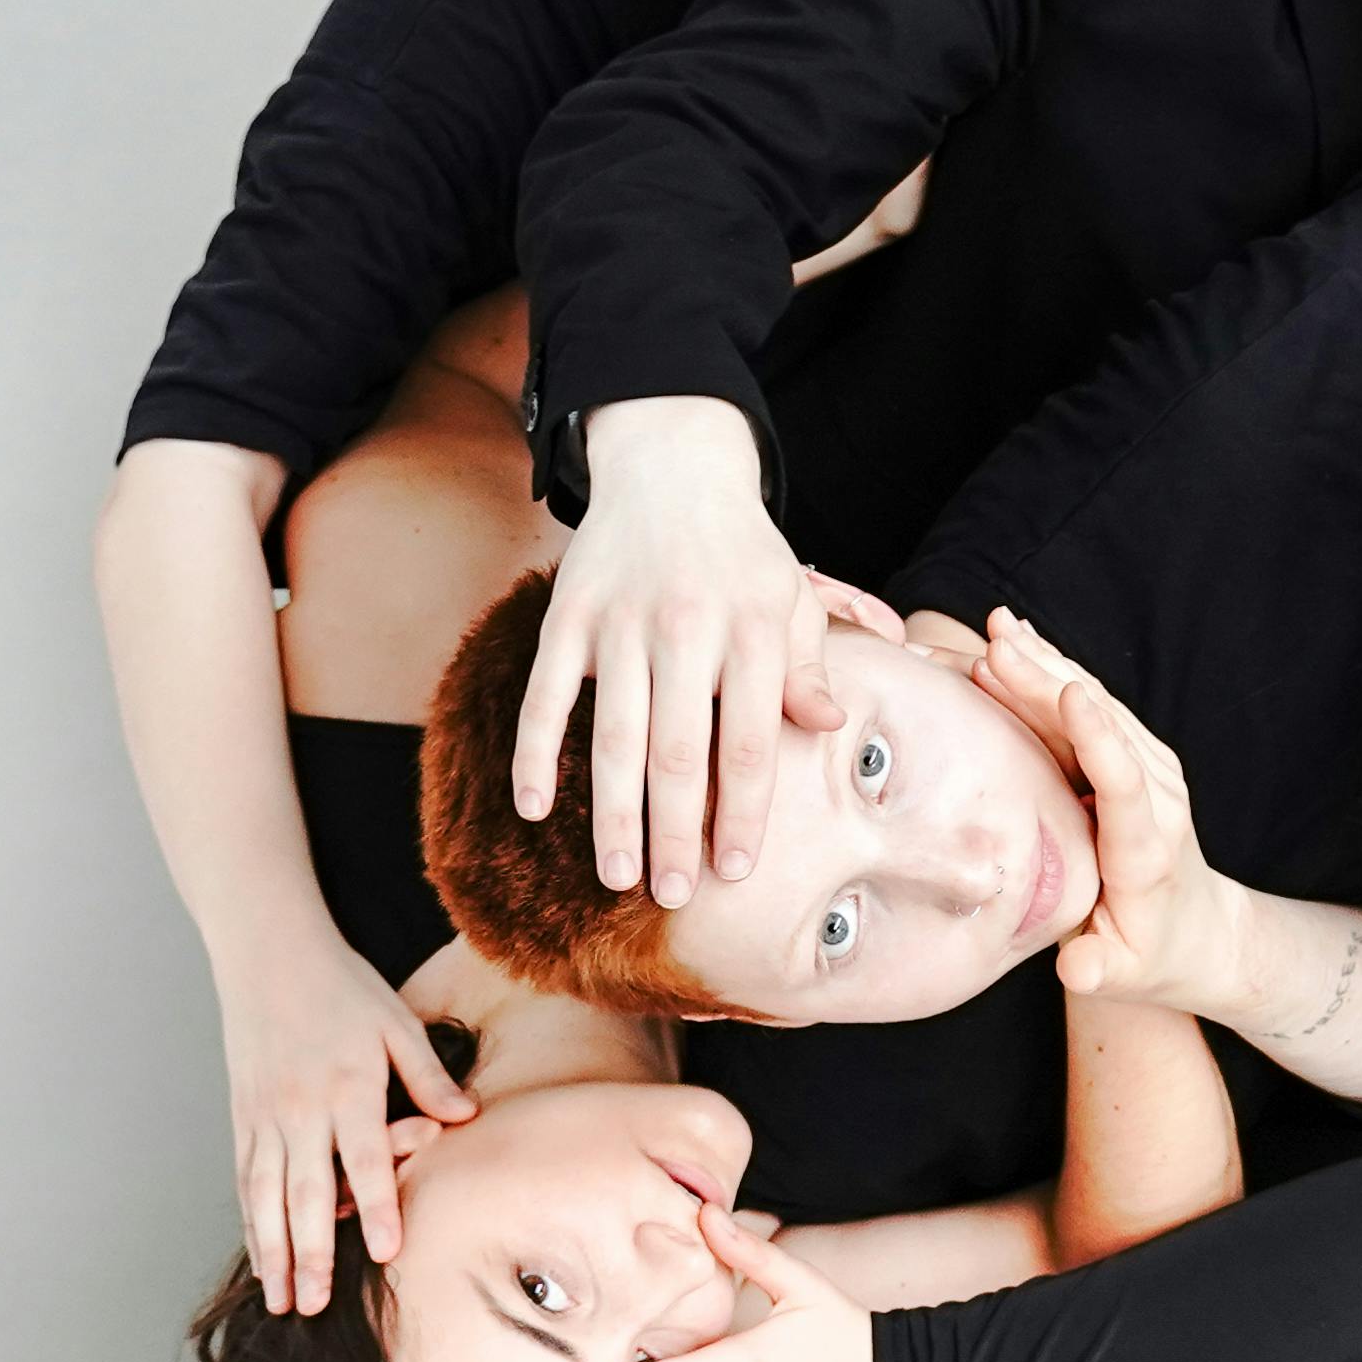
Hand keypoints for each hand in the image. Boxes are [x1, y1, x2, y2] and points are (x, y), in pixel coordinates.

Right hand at [214, 928, 469, 1314]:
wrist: (269, 955)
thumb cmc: (343, 988)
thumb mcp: (398, 1023)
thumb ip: (428, 1077)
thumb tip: (467, 1118)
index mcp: (347, 1086)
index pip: (363, 1158)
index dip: (375, 1206)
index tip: (384, 1252)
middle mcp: (301, 1109)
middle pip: (306, 1192)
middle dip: (311, 1253)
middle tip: (316, 1306)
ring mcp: (266, 1116)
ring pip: (266, 1196)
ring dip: (273, 1252)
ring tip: (281, 1301)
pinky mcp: (243, 1117)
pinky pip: (246, 1180)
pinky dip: (251, 1223)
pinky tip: (260, 1257)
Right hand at [514, 401, 853, 906]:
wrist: (672, 465)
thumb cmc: (742, 551)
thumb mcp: (790, 600)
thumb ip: (808, 666)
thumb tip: (829, 727)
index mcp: (751, 631)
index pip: (748, 742)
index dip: (742, 812)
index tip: (737, 871)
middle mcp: (687, 629)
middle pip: (679, 751)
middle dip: (675, 831)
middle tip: (675, 896)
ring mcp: (620, 623)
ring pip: (614, 735)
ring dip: (612, 813)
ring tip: (616, 876)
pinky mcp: (568, 615)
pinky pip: (546, 695)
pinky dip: (535, 753)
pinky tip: (532, 809)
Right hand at [969, 609, 1239, 1013]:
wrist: (1203, 934)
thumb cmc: (1154, 957)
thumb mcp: (1124, 975)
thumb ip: (1099, 970)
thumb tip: (1078, 972)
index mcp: (1146, 846)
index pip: (1124, 782)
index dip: (1099, 736)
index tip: (1073, 694)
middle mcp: (1156, 795)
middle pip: (1102, 727)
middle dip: (1048, 683)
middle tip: (996, 646)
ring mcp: (1150, 771)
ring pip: (1095, 706)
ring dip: (1046, 665)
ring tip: (997, 628)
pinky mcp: (1135, 759)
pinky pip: (1093, 709)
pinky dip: (1055, 672)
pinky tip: (1020, 640)